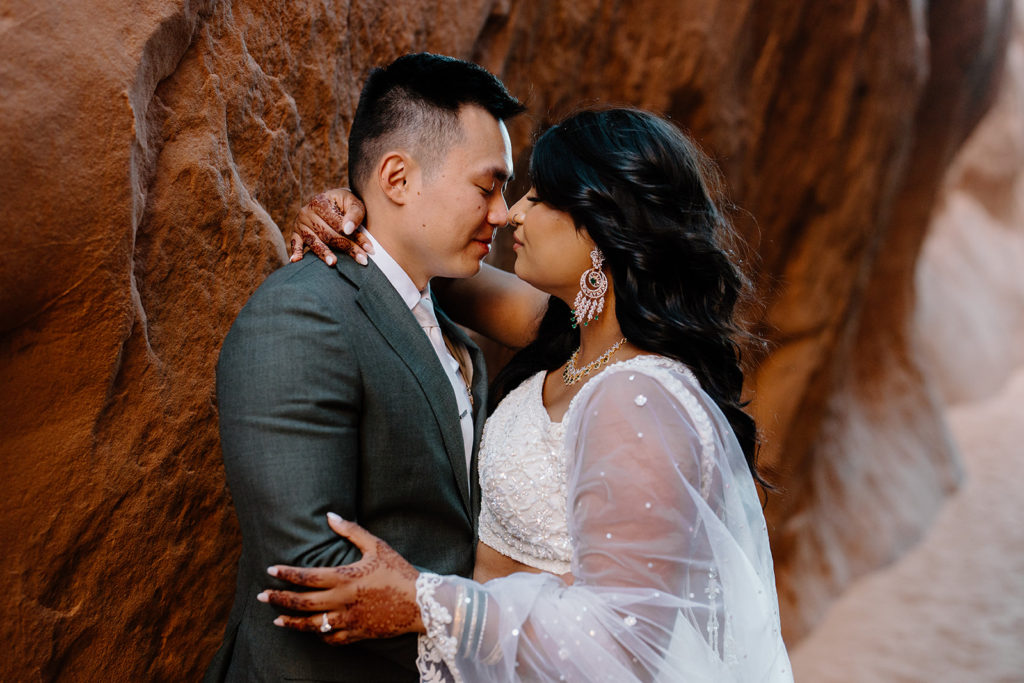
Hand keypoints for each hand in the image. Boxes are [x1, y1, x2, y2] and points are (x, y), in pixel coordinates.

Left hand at [258, 513, 423, 644]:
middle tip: (261, 596)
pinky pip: (331, 638)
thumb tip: (330, 515)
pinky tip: (312, 631)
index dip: (286, 573)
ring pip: (311, 625)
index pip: (306, 576)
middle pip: (302, 603)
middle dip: (279, 599)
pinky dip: (319, 635)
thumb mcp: (377, 546)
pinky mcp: (358, 633)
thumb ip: (351, 531)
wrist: (422, 603)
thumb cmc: (399, 570)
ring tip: (277, 620)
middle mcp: (342, 600)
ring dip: (291, 622)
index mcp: (345, 577)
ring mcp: (349, 620)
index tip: (270, 570)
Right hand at [289, 188, 372, 266]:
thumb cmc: (346, 204)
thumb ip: (354, 214)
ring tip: (333, 263)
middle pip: (328, 234)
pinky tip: (296, 260)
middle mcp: (307, 212)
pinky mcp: (296, 232)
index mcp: (320, 201)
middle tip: (362, 260)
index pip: (339, 224)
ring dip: (324, 253)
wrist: (333, 200)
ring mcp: (300, 223)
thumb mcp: (354, 202)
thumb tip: (348, 230)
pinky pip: (295, 243)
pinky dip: (296, 252)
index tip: (369, 249)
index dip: (355, 237)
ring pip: (314, 241)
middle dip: (346, 248)